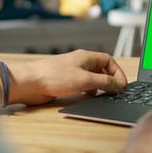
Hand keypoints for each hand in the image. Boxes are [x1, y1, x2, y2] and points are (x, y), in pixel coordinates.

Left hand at [6, 50, 127, 104]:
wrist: (29, 82)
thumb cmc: (53, 76)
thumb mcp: (85, 80)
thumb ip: (103, 82)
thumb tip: (118, 84)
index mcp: (86, 57)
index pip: (109, 61)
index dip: (118, 72)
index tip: (122, 84)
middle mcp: (80, 63)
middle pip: (101, 68)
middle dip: (110, 79)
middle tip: (116, 90)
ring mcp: (72, 72)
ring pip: (92, 77)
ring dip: (100, 85)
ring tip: (104, 93)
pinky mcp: (65, 82)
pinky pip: (82, 84)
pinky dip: (89, 90)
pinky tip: (89, 95)